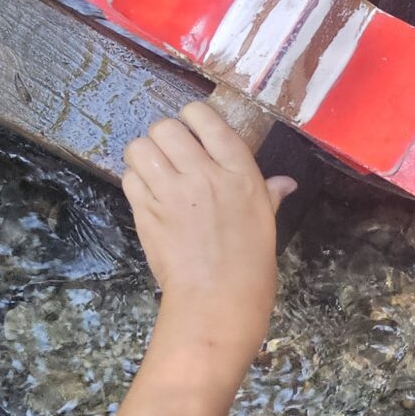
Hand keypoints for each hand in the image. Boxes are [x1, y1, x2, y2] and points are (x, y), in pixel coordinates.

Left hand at [122, 103, 293, 376]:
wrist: (218, 298)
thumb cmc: (250, 262)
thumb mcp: (266, 221)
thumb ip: (269, 193)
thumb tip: (285, 183)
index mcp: (239, 171)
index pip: (204, 118)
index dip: (193, 118)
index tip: (194, 131)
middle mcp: (203, 174)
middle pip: (165, 127)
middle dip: (165, 136)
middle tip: (171, 154)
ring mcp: (171, 192)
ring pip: (140, 147)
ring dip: (144, 155)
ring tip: (154, 170)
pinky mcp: (146, 211)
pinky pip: (129, 178)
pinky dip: (135, 181)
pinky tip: (148, 194)